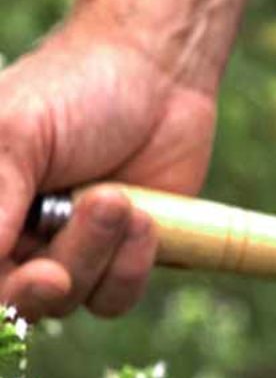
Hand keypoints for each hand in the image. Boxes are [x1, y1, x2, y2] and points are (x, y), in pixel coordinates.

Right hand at [0, 19, 216, 319]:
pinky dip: (133, 265)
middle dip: (46, 283)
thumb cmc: (75, 90)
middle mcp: (20, 236)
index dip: (2, 287)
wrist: (158, 78)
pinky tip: (147, 219)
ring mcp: (75, 251)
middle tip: (57, 276)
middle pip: (23, 299)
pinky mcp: (125, 260)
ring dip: (98, 254)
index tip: (33, 275)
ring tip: (119, 199)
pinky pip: (118, 296)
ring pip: (76, 298)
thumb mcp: (16, 134)